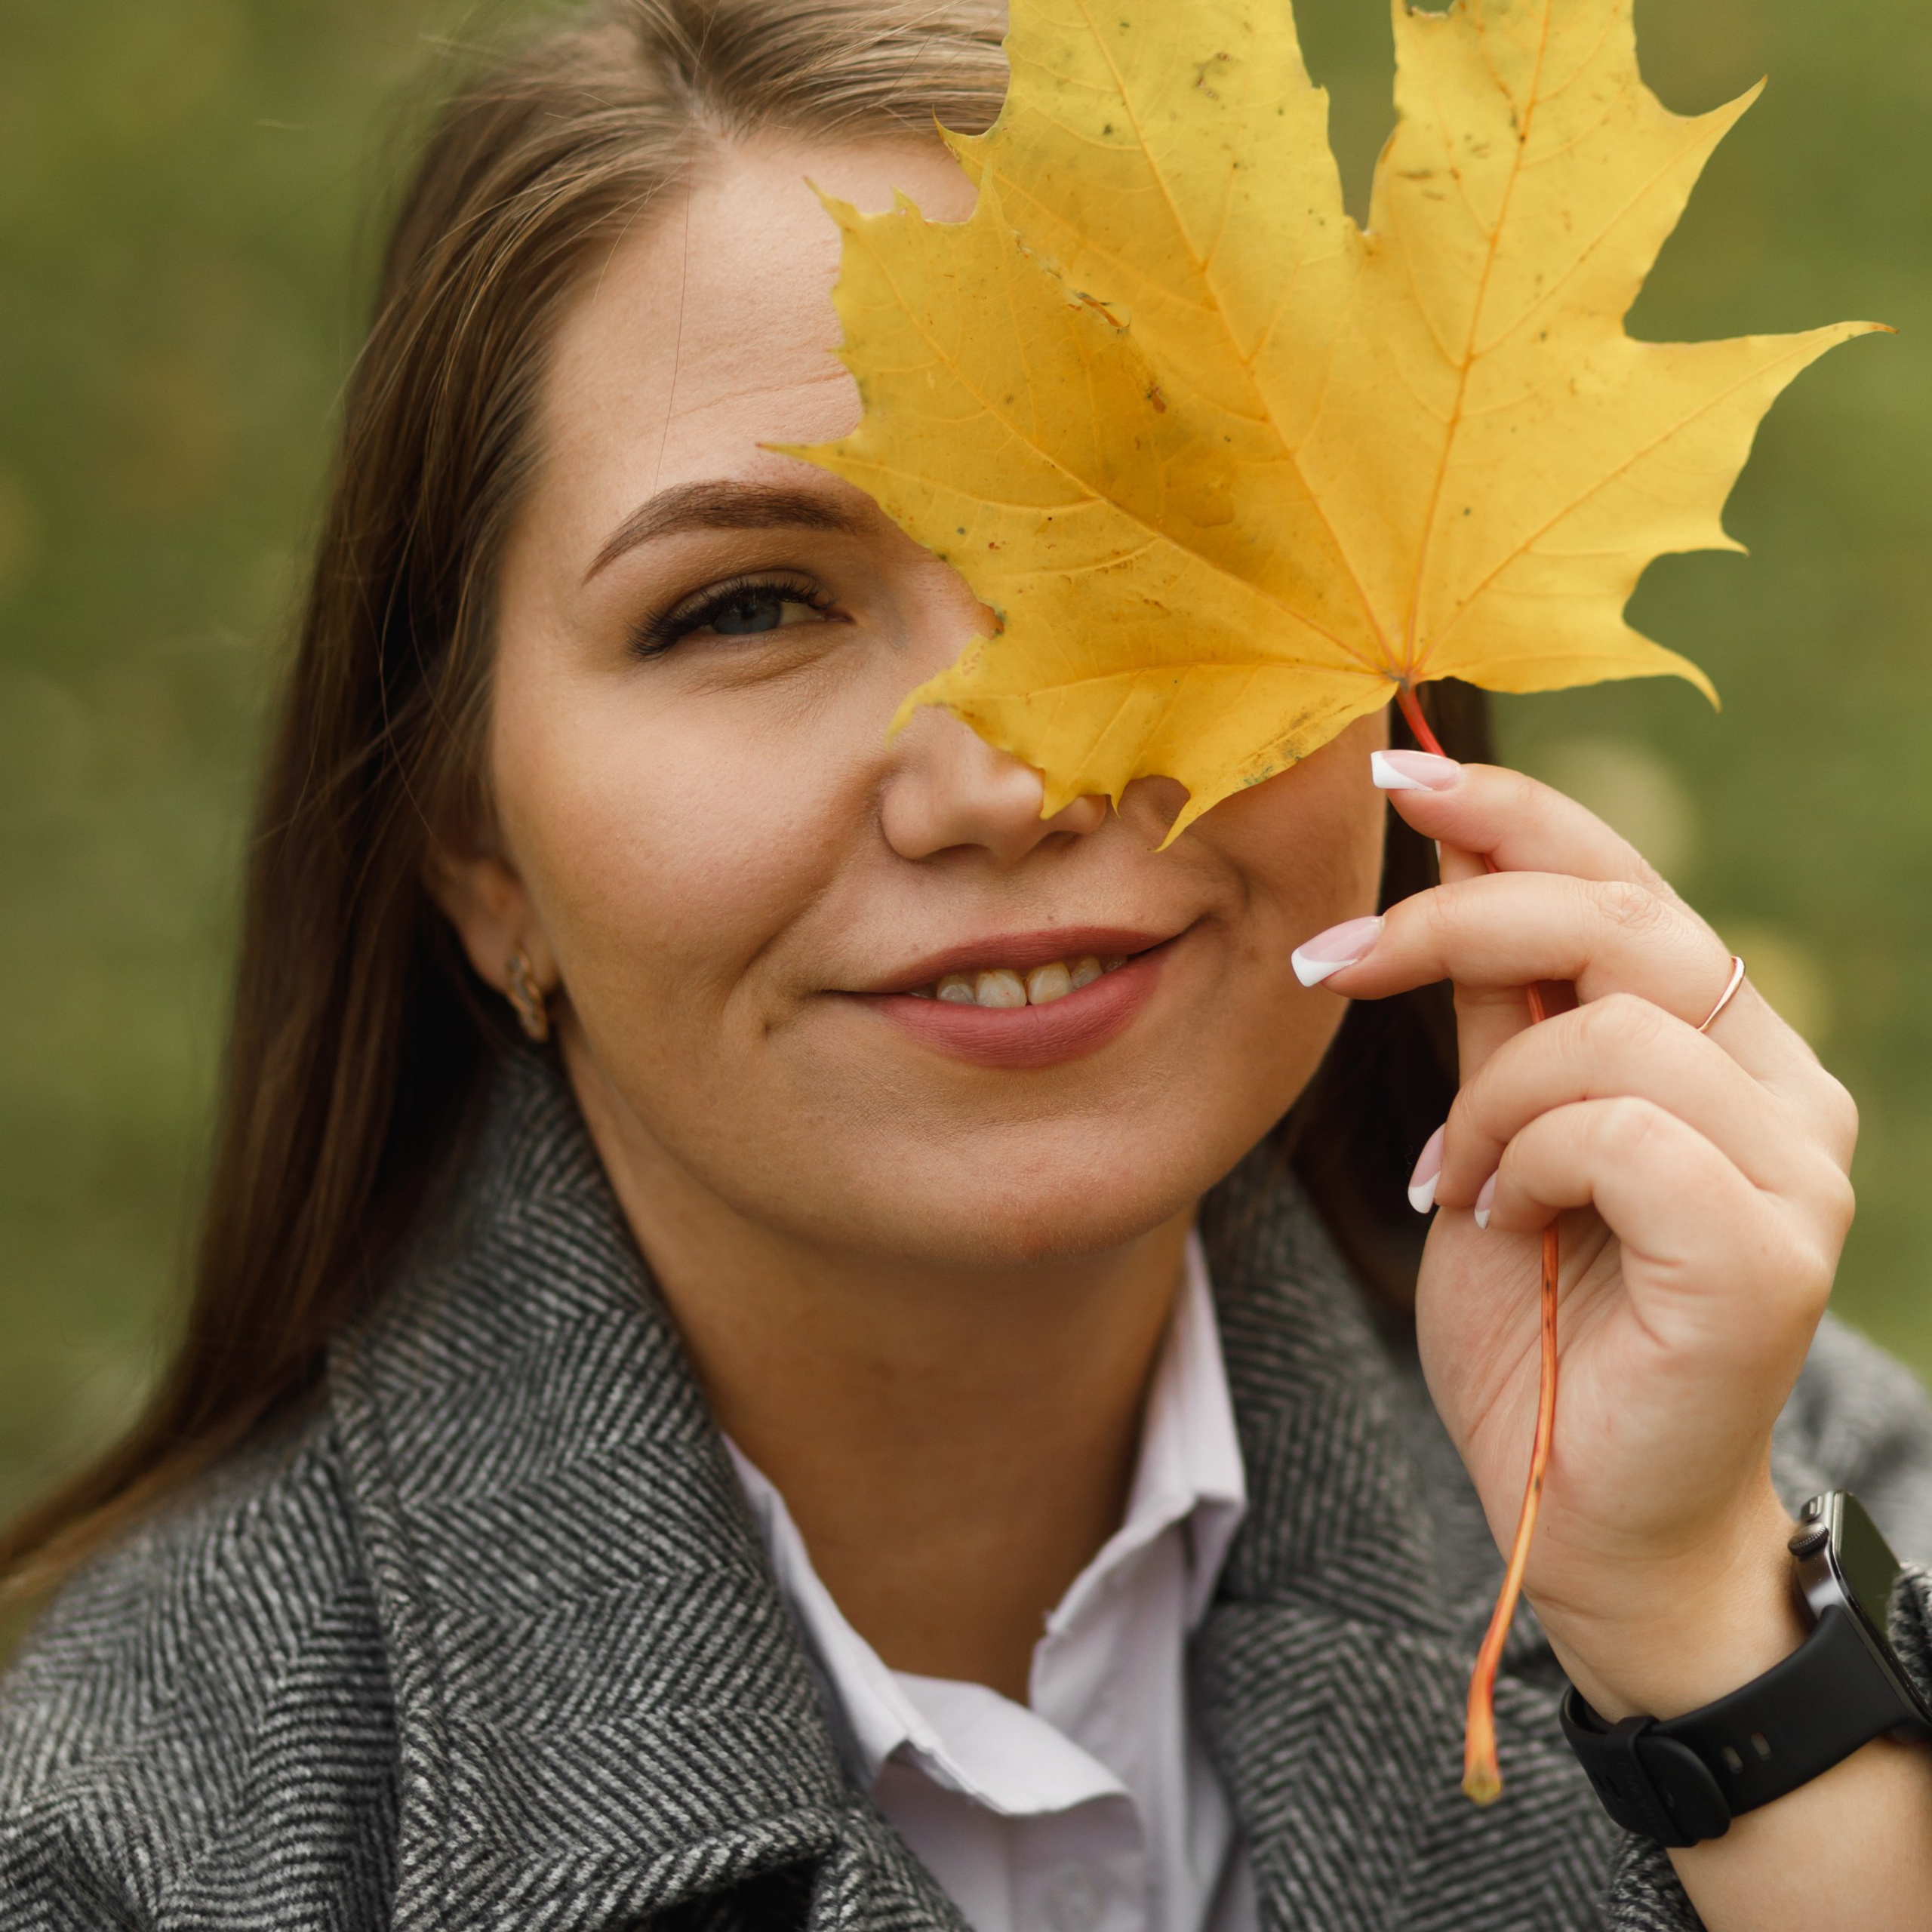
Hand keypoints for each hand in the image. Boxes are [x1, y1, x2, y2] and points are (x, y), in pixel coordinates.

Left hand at [1294, 750, 1857, 1721]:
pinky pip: (1619, 1129)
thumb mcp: (1490, 1135)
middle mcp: (1782, 1085)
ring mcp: (1793, 1166)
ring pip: (1610, 1026)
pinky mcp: (1769, 1248)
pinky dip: (1525, 1161)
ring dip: (1484, 1096)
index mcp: (1720, 1043)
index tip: (1388, 774)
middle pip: (1621, 919)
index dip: (1509, 813)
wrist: (1583, 1508)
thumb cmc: (1536, 1324)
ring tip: (1453, 1181)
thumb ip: (1491, 1010)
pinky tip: (1500, 1224)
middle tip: (1328, 963)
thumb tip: (1446, 853)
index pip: (1624, 878)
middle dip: (1453, 921)